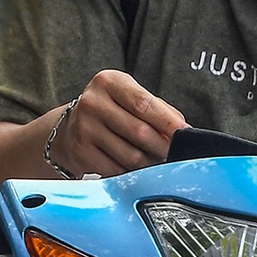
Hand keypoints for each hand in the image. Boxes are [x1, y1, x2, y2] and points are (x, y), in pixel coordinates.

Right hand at [52, 70, 186, 177]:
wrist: (70, 127)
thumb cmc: (110, 110)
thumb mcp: (130, 96)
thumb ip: (158, 109)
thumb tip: (183, 131)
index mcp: (108, 82)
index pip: (144, 104)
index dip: (168, 121)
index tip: (185, 133)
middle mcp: (92, 102)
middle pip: (139, 132)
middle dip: (163, 146)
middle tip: (174, 152)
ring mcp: (83, 129)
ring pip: (131, 156)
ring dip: (150, 163)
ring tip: (154, 159)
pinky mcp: (81, 153)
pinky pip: (117, 171)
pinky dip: (131, 174)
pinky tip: (133, 168)